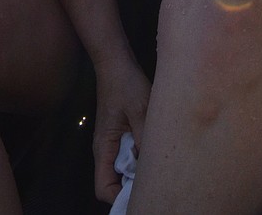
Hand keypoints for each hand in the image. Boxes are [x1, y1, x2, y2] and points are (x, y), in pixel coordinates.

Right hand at [92, 58, 151, 204]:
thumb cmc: (126, 84)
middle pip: (113, 183)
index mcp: (104, 148)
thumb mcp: (140, 110)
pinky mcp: (118, 135)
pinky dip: (139, 158)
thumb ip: (145, 138)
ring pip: (121, 170)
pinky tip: (153, 149)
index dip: (120, 198)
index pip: (103, 188)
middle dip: (132, 187)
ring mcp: (110, 142)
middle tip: (156, 182)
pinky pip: (127, 156)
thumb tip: (154, 165)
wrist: (116, 63)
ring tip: (158, 166)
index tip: (142, 195)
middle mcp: (104, 150)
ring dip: (137, 172)